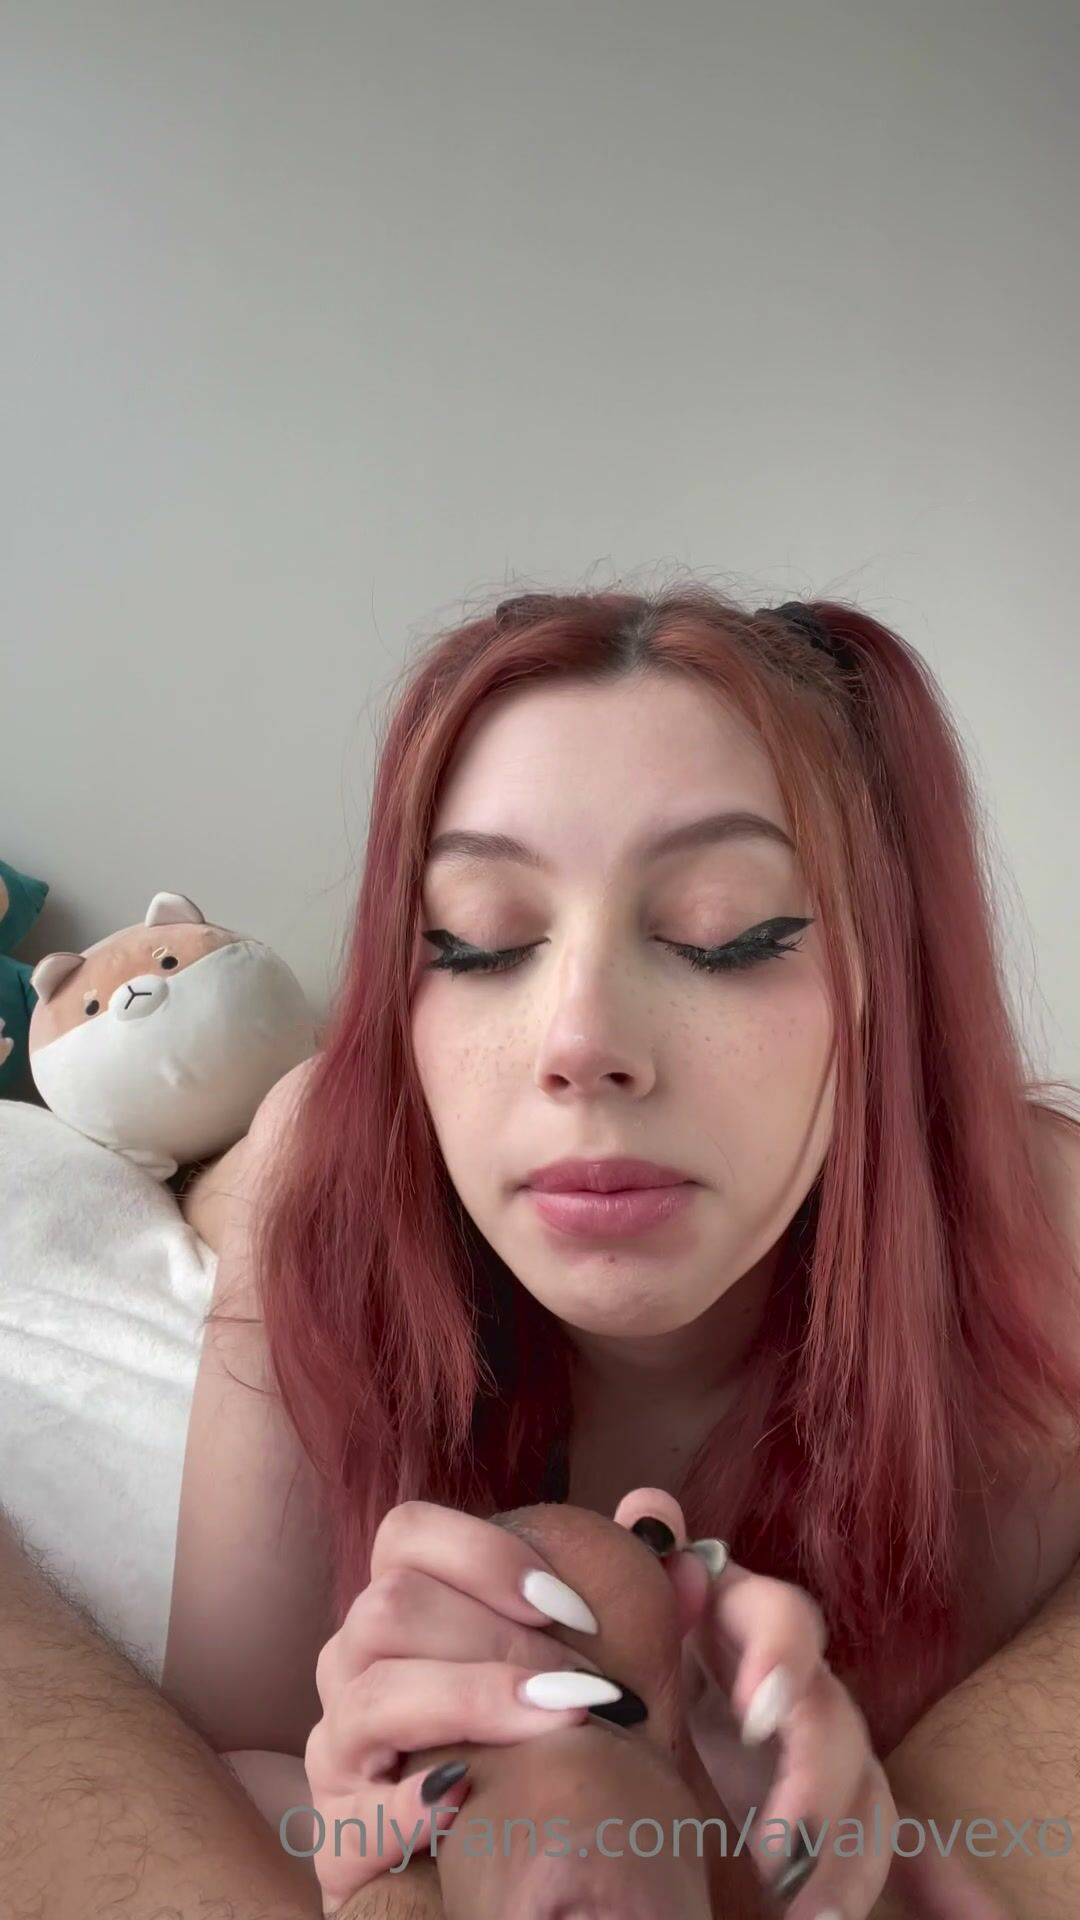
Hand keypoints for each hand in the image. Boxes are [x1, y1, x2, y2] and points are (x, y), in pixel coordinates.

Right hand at [303, 1498, 631, 1914]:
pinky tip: (468, 1802)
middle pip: (387, 1607)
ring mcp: (339, 1754)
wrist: (510, 1868)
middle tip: (587, 1685)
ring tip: (557, 1727)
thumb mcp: (595, 1660)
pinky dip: (410, 1810)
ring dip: (470, 1704)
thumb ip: (629, 1578)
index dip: (483, 1554)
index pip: (405, 1533)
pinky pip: (351, 1817)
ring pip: (369, 1696)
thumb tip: (657, 1509)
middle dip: (499, 1643)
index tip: (564, 1603)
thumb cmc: (546, 1746)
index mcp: (406, 1609)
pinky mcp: (337, 1842)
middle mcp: (354, 1668)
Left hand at [613, 1489, 1005, 1919]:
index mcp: (740, 1624)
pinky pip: (862, 1846)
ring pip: (864, 1788)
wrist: (627, 1724)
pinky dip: (848, 1884)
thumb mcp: (625, 1619)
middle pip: (835, 1714)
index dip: (782, 1654)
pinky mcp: (823, 1813)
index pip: (786, 1619)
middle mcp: (791, 1683)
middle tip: (777, 1845)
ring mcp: (814, 1751)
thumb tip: (650, 1506)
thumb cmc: (628, 1657)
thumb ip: (640, 1569)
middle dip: (816, 1780)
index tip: (758, 1708)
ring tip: (802, 1913)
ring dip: (840, 1851)